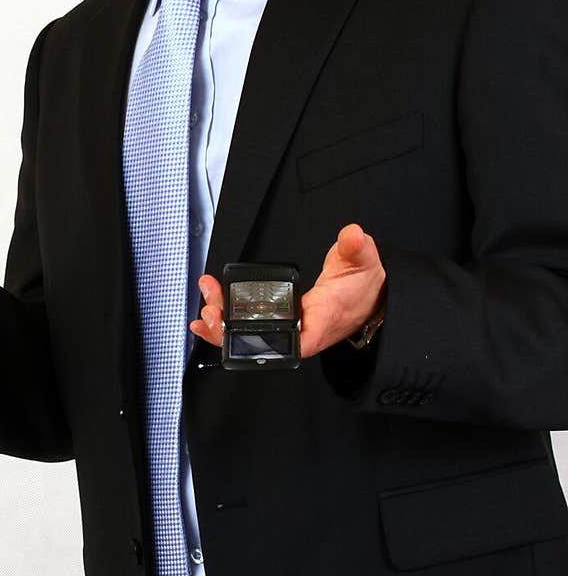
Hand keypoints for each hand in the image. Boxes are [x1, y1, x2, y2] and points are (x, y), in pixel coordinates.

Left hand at [189, 223, 385, 358]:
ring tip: (205, 309)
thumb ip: (356, 247)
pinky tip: (208, 318)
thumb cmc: (365, 285)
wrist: (370, 296)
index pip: (296, 341)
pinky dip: (228, 323)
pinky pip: (252, 327)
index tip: (244, 327)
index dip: (268, 340)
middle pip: (263, 340)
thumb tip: (352, 234)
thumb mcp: (363, 261)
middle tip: (212, 309)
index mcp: (322, 318)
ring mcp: (291, 327)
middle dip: (232, 329)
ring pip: (252, 335)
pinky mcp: (282, 321)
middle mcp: (304, 330)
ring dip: (225, 325)